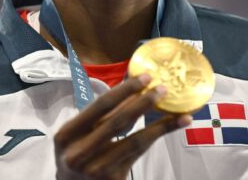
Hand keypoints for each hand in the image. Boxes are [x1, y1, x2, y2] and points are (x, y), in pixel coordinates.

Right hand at [54, 74, 191, 179]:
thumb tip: (134, 89)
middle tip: (163, 88)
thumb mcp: (77, 131)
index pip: (101, 105)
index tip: (145, 77)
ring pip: (135, 141)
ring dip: (160, 124)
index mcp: (68, 134)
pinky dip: (156, 138)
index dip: (125, 90)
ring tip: (180, 111)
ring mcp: (98, 170)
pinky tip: (173, 127)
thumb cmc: (74, 151)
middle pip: (119, 122)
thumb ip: (100, 114)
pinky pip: (139, 153)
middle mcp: (80, 153)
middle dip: (143, 103)